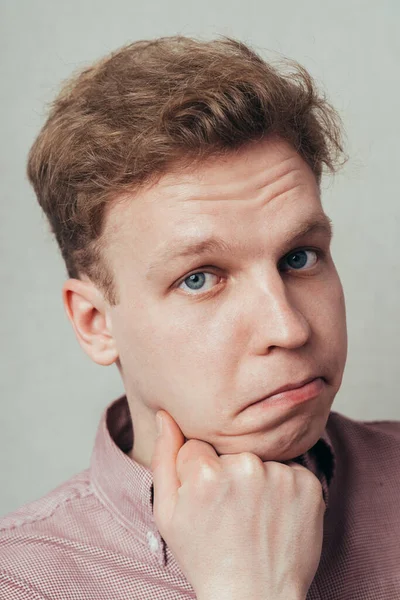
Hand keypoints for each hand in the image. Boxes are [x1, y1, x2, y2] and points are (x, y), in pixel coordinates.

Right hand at [150, 410, 324, 599]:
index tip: (207, 501)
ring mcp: (281, 475)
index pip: (198, 446)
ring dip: (257, 478)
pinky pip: (289, 469)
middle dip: (228, 471)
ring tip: (254, 516)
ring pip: (260, 458)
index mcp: (206, 472)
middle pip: (230, 450)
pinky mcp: (309, 484)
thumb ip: (164, 458)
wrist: (255, 596)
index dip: (199, 473)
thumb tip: (165, 416)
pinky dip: (283, 487)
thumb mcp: (168, 514)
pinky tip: (275, 515)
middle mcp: (245, 467)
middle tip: (231, 511)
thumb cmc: (206, 557)